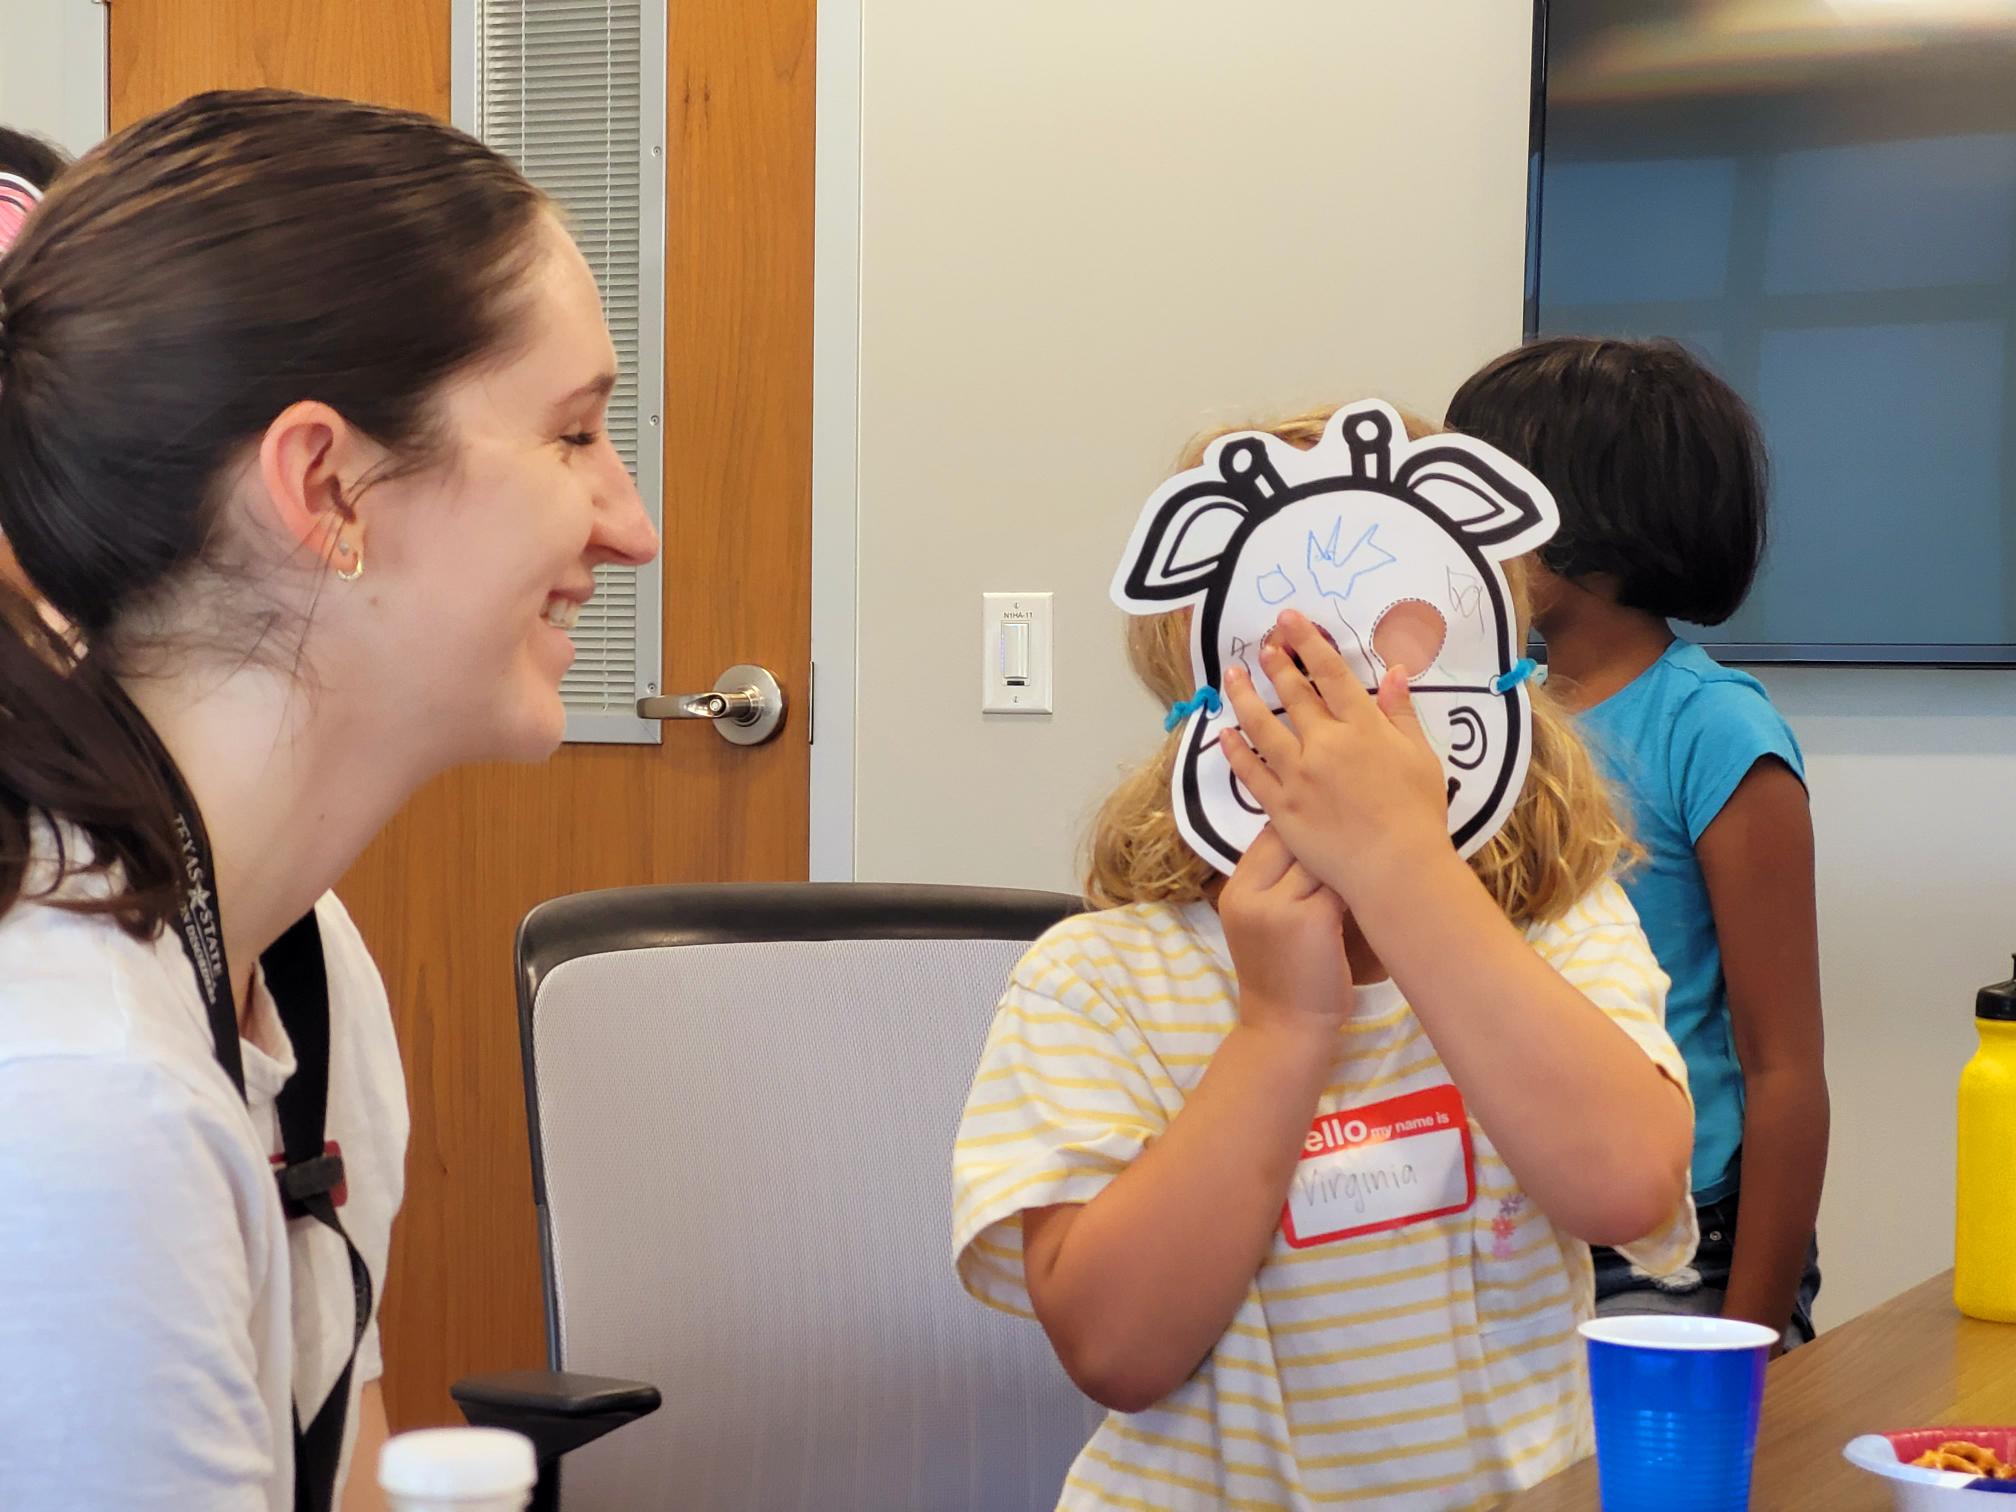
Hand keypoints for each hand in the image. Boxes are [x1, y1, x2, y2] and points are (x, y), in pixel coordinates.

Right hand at [1218, 824, 1351, 1036]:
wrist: (1285, 1029)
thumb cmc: (1280, 978)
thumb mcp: (1259, 924)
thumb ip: (1273, 884)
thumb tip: (1312, 837)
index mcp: (1235, 892)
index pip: (1268, 836)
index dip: (1301, 829)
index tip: (1330, 832)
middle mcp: (1250, 894)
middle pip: (1292, 839)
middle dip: (1325, 838)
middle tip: (1358, 836)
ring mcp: (1280, 906)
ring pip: (1321, 858)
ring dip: (1346, 859)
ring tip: (1372, 859)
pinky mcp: (1314, 918)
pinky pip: (1341, 883)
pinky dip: (1359, 883)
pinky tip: (1377, 885)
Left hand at [1219, 608, 1452, 906]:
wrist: (1397, 868)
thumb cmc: (1418, 813)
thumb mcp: (1420, 756)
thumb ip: (1401, 713)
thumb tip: (1394, 671)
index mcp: (1362, 727)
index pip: (1330, 674)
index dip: (1307, 643)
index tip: (1288, 621)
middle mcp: (1325, 743)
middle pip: (1292, 695)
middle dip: (1274, 664)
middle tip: (1261, 646)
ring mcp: (1298, 775)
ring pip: (1262, 727)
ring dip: (1244, 697)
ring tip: (1231, 676)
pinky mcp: (1280, 806)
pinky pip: (1250, 773)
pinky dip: (1235, 750)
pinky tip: (1224, 732)